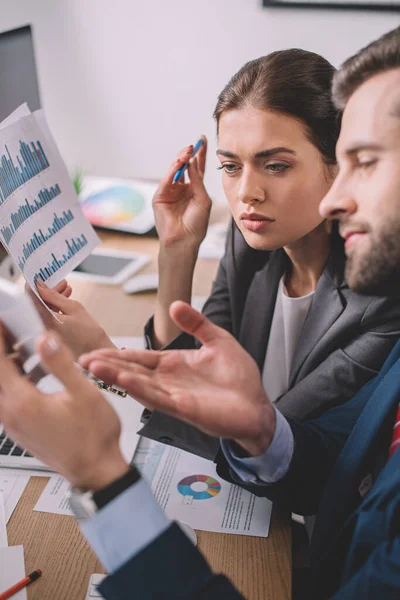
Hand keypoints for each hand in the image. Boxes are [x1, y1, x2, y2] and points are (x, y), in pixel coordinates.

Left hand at [0, 326, 127, 490]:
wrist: (96, 471)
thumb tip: (44, 340)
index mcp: (24, 403)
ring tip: (22, 348)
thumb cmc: (94, 437)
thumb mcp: (83, 393)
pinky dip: (12, 381)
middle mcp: (11, 415)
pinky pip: (6, 400)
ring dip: (6, 366)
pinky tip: (31, 374)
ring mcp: (12, 425)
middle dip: (1, 350)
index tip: (3, 322)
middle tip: (11, 331)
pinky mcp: (19, 430)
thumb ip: (60, 364)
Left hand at [28, 280, 115, 359]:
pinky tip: (66, 301)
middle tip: (60, 282)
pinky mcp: (49, 335)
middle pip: (37, 303)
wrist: (97, 353)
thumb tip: (40, 285)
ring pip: (42, 309)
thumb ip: (54, 296)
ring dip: (53, 298)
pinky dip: (54, 308)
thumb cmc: (90, 334)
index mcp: (44, 321)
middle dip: (48, 291)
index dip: (35, 284)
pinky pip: (47, 317)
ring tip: (66, 290)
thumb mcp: (74, 308)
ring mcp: (44, 332)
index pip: (30, 297)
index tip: (41, 277)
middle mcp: (40, 328)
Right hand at [80, 302, 275, 456]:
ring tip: (93, 367)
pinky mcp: (184, 408)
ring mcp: (174, 395)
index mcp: (174, 364)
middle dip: (107, 365)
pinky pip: (157, 397)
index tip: (94, 350)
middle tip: (82, 360)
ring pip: (139, 384)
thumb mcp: (217, 340)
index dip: (117, 354)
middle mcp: (169, 381)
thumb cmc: (239, 378)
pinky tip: (123, 380)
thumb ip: (197, 323)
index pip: (140, 357)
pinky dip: (139, 388)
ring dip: (116, 375)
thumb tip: (175, 305)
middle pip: (132, 371)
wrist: (257, 405)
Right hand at [153, 136, 211, 250]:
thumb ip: (198, 181)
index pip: (196, 167)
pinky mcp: (160, 196)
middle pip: (184, 166)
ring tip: (188, 152)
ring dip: (180, 159)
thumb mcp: (203, 199)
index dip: (199, 154)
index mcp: (193, 189)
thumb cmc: (196, 224)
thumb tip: (193, 162)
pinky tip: (180, 163)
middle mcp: (181, 188)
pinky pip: (167, 180)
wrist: (185, 240)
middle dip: (188, 154)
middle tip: (194, 144)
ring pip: (174, 170)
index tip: (203, 139)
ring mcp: (169, 191)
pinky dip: (173, 170)